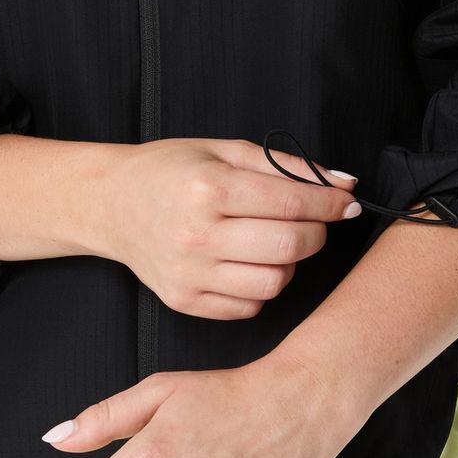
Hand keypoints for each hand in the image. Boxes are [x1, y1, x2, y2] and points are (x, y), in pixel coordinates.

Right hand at [99, 137, 360, 318]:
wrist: (110, 204)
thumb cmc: (170, 171)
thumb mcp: (224, 150)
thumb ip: (286, 165)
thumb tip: (344, 183)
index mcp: (208, 188)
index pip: (291, 203)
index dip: (330, 204)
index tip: (347, 203)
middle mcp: (196, 235)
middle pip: (289, 247)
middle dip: (316, 235)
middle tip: (311, 223)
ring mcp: (189, 274)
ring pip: (274, 283)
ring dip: (288, 264)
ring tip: (273, 243)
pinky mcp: (184, 301)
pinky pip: (249, 307)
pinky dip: (260, 288)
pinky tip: (247, 264)